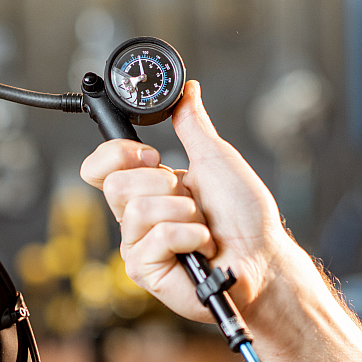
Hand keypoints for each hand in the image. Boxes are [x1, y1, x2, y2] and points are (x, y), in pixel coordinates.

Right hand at [80, 80, 290, 322]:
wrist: (262, 256)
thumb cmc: (245, 217)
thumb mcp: (216, 159)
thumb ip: (192, 125)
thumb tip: (187, 91)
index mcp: (145, 189)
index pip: (99, 167)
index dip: (117, 154)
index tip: (153, 156)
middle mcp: (136, 217)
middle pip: (114, 185)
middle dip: (162, 185)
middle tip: (190, 198)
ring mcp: (138, 245)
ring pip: (137, 210)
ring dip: (183, 212)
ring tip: (202, 225)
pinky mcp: (145, 270)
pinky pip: (155, 238)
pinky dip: (190, 236)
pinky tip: (203, 245)